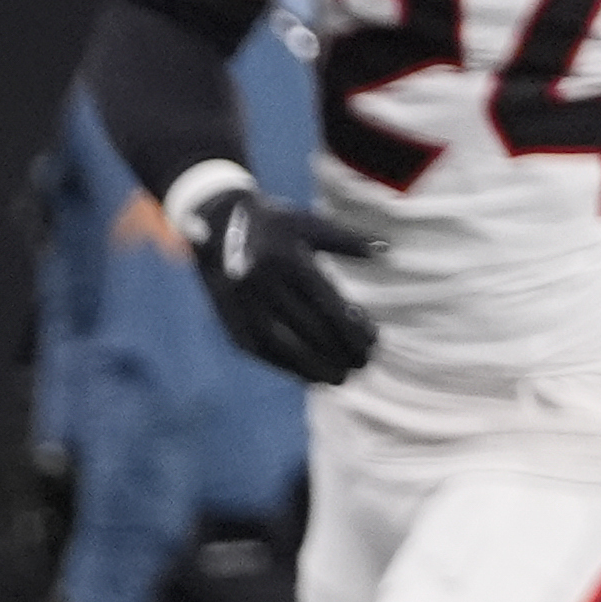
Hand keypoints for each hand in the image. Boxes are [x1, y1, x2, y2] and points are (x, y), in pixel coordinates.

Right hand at [177, 176, 380, 384]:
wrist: (215, 228)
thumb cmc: (275, 225)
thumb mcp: (309, 224)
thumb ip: (347, 240)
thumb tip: (384, 251)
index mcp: (288, 260)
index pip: (328, 305)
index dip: (353, 330)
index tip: (373, 343)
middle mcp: (265, 286)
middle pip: (311, 330)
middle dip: (342, 351)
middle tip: (364, 363)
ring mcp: (246, 309)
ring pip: (287, 348)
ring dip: (318, 368)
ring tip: (342, 378)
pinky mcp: (234, 326)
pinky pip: (266, 355)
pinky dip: (291, 369)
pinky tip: (313, 376)